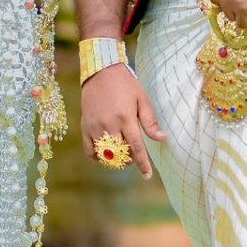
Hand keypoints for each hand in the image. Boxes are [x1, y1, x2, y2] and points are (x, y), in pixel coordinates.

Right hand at [79, 64, 165, 179]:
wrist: (100, 71)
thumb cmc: (125, 84)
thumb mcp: (142, 99)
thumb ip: (150, 122)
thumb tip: (162, 139)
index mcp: (125, 118)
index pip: (136, 147)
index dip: (142, 164)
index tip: (147, 175)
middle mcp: (109, 124)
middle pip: (120, 153)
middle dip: (129, 159)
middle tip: (134, 155)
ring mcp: (94, 126)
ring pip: (105, 154)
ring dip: (115, 159)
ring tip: (121, 153)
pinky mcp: (84, 126)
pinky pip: (89, 150)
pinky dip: (98, 156)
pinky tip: (106, 153)